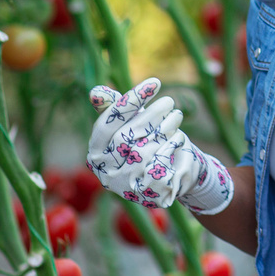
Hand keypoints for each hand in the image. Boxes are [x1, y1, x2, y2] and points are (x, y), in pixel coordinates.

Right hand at [86, 78, 232, 213]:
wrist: (175, 173)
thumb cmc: (148, 141)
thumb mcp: (131, 122)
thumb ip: (114, 108)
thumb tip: (96, 92)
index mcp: (96, 154)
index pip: (105, 125)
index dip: (129, 102)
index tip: (154, 82)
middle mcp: (106, 173)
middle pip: (125, 137)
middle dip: (150, 114)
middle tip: (168, 101)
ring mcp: (127, 186)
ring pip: (145, 149)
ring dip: (165, 127)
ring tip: (176, 115)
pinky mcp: (149, 193)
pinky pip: (162, 162)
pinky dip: (172, 146)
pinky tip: (178, 138)